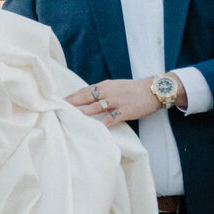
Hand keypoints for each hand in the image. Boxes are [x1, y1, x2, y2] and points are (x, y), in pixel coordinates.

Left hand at [65, 76, 183, 123]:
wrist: (154, 89)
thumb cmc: (134, 89)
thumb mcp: (116, 86)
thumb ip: (102, 92)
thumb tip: (88, 99)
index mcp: (105, 85)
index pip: (84, 90)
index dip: (72, 96)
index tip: (60, 100)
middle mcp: (109, 92)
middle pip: (87, 97)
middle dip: (73, 102)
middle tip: (59, 107)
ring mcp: (117, 101)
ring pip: (97, 106)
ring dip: (84, 112)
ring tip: (72, 116)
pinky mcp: (126, 111)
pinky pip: (112, 118)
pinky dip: (103, 123)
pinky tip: (96, 128)